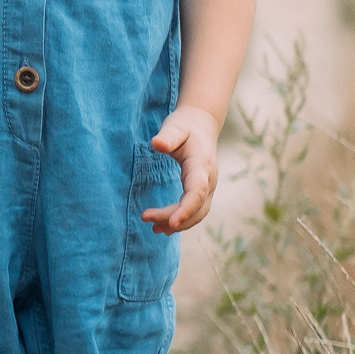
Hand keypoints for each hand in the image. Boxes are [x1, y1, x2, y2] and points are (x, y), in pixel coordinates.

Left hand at [143, 105, 220, 233]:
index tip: (172, 222)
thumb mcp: (175, 127)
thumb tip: (157, 144)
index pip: (197, 191)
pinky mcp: (202, 191)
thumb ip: (168, 136)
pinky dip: (182, 221)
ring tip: (154, 228)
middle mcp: (209, 179)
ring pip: (197, 213)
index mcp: (201, 165)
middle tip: (146, 218)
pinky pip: (195, 211)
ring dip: (178, 224)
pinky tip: (163, 227)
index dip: (186, 209)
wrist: (201, 125)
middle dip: (173, 218)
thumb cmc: (185, 126)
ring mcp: (208, 187)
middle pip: (196, 207)